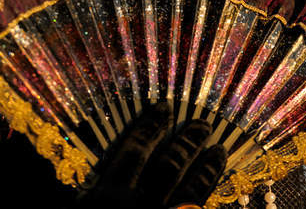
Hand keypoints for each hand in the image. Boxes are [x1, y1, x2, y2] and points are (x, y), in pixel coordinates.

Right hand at [76, 101, 225, 208]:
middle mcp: (138, 205)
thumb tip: (87, 168)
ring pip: (189, 189)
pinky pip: (196, 207)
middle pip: (168, 166)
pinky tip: (214, 184)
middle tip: (203, 122)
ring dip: (205, 166)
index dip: (149, 126)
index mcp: (107, 198)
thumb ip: (88, 191)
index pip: (132, 152)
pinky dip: (207, 190)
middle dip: (187, 141)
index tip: (164, 106)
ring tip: (217, 148)